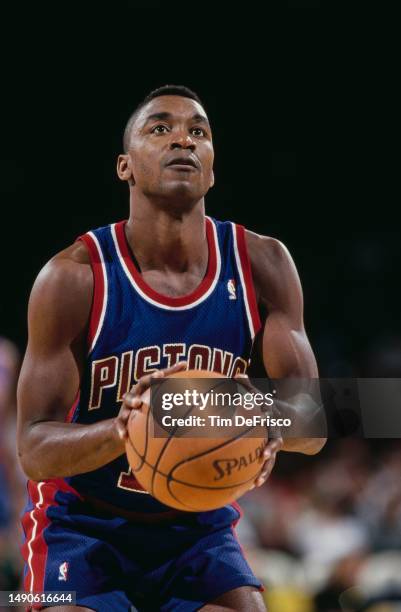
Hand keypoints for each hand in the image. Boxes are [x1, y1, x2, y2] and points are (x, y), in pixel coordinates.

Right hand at [115, 361, 186, 440]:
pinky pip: (119, 426)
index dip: (153, 377)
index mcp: (141, 388)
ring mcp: (125, 409)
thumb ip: (170, 376)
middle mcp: (132, 396)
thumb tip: (185, 362)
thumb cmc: (147, 399)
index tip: (160, 374)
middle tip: (141, 399)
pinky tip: (125, 436)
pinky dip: (121, 430)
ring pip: (125, 408)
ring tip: (136, 407)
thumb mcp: (156, 388)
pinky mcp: (120, 422)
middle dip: (136, 394)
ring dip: (130, 407)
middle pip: (133, 392)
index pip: (147, 380)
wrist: (127, 418)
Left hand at [235, 373, 282, 487]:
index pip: (268, 414)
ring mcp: (277, 442)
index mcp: (272, 415)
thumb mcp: (261, 395)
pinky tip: (253, 486)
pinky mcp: (274, 452)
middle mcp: (277, 430)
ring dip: (266, 469)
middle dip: (271, 447)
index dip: (264, 417)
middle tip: (264, 455)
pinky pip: (268, 465)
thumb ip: (248, 385)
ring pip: (273, 457)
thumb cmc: (269, 406)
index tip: (261, 417)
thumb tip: (236, 373)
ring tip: (257, 482)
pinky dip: (262, 474)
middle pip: (276, 439)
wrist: (296, 419)